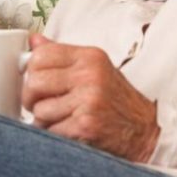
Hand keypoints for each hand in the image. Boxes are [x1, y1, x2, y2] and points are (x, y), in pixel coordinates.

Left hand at [22, 34, 159, 161]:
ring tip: (60, 119)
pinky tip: (68, 131)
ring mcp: (89, 101)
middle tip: (39, 104)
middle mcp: (90, 76)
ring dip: (43, 120)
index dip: (31, 70)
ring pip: (40, 110)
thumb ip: (61, 55)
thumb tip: (33, 40)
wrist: (145, 131)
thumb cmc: (116, 99)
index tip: (34, 80)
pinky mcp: (86, 125)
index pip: (40, 55)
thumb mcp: (93, 68)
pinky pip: (51, 131)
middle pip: (35, 82)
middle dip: (31, 98)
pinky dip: (54, 135)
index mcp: (89, 57)